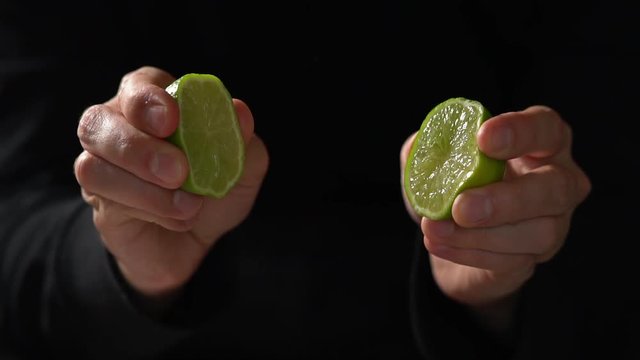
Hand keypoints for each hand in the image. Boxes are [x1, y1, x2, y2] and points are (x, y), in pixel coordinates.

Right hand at [74, 66, 268, 299]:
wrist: (195, 243)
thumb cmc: (213, 192)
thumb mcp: (240, 169)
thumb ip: (240, 139)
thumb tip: (239, 111)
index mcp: (153, 105)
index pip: (137, 85)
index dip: (148, 99)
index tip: (172, 120)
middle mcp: (117, 127)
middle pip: (98, 120)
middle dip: (139, 146)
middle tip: (179, 171)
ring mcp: (99, 164)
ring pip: (93, 164)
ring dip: (144, 187)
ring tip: (188, 204)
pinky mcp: (97, 201)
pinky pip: (106, 200)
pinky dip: (148, 209)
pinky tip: (179, 217)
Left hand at [401, 105, 590, 309]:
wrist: (447, 236)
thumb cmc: (452, 183)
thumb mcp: (434, 159)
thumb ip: (429, 146)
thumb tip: (423, 142)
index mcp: (540, 141)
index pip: (545, 128)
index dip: (519, 132)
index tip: (483, 138)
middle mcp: (559, 180)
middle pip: (556, 187)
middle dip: (506, 199)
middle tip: (461, 207)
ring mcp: (554, 223)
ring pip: (538, 233)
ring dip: (479, 234)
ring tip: (435, 228)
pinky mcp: (534, 257)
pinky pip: (512, 261)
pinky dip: (469, 252)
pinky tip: (439, 243)